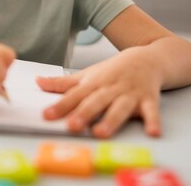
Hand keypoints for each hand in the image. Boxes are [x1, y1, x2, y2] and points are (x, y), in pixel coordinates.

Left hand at [36, 48, 161, 137]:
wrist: (147, 58)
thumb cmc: (113, 71)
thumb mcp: (87, 75)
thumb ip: (63, 83)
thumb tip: (37, 82)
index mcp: (94, 84)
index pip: (74, 96)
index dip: (60, 106)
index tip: (46, 115)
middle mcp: (111, 89)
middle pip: (96, 102)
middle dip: (84, 114)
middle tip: (72, 126)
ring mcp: (130, 94)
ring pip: (120, 108)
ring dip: (111, 120)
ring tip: (101, 133)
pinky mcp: (149, 99)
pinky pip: (151, 111)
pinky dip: (153, 121)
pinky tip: (153, 132)